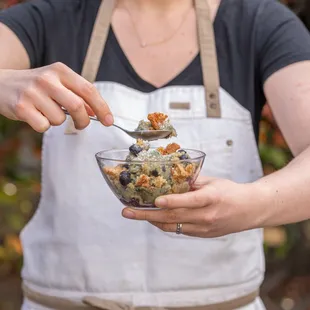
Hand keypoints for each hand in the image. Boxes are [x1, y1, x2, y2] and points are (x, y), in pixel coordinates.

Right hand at [0, 63, 112, 131]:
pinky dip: (43, 126)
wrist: (1, 84)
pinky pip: (43, 126)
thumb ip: (78, 96)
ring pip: (59, 119)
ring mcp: (32, 92)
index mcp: (60, 71)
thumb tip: (97, 112)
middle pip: (77, 106)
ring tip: (46, 112)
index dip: (102, 107)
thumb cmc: (36, 87)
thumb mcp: (58, 84)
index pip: (88, 89)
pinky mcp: (21, 106)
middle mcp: (47, 79)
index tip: (109, 121)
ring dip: (57, 122)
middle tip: (80, 125)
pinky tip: (35, 116)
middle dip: (83, 121)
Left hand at [122, 177, 263, 237]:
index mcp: (211, 198)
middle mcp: (206, 215)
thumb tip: (170, 180)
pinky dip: (165, 224)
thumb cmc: (231, 191)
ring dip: (152, 221)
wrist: (249, 210)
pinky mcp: (203, 235)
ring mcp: (204, 228)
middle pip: (173, 217)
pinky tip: (155, 218)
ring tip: (135, 214)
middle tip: (128, 212)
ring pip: (173, 227)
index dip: (171, 201)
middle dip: (147, 215)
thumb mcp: (212, 181)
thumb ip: (191, 182)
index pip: (188, 201)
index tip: (154, 201)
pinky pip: (179, 231)